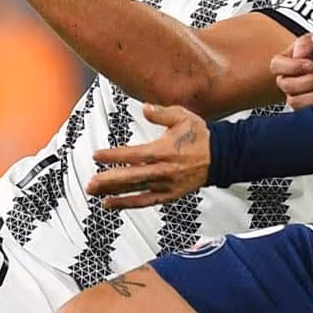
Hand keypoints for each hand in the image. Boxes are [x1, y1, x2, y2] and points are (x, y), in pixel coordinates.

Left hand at [87, 104, 210, 209]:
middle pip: (132, 177)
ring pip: (136, 191)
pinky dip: (128, 204)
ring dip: (114, 193)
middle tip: (91, 183)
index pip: (134, 154)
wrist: (221, 157)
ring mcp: (166, 185)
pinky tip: (112, 204)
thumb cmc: (200, 137)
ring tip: (95, 194)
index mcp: (165, 150)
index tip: (97, 156)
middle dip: (109, 181)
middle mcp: (164, 170)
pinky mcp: (170, 195)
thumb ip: (162, 113)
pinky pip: (146, 202)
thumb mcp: (182, 117)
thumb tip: (146, 108)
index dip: (114, 156)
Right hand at [270, 32, 312, 108]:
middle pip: (287, 86)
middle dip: (311, 80)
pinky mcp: (307, 108)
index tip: (312, 64)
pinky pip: (309, 112)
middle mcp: (287, 80)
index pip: (276, 66)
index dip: (293, 66)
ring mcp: (296, 96)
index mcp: (285, 62)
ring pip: (296, 102)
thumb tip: (298, 52)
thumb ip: (308, 42)